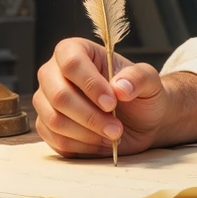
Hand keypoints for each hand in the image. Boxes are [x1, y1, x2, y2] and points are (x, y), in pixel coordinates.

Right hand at [34, 38, 196, 157]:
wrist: (140, 120)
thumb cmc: (140, 94)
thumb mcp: (150, 81)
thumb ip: (139, 78)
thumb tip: (119, 87)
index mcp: (75, 51)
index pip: (71, 63)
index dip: (90, 85)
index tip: (112, 103)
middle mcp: (53, 73)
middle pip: (59, 95)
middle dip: (90, 116)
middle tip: (117, 128)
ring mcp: (46, 101)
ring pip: (55, 120)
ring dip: (87, 134)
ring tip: (113, 135)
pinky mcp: (47, 126)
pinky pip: (56, 140)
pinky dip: (82, 146)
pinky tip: (102, 143)